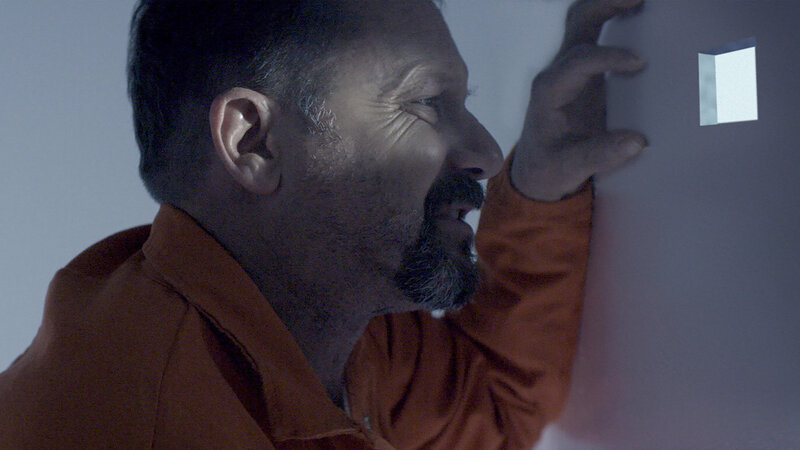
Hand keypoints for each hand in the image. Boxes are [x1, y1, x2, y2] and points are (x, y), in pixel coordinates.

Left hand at [510, 0, 646, 201]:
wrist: (536, 171)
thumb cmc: (549, 168)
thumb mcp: (569, 168)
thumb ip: (598, 156)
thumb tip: (636, 142)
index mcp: (549, 92)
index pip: (578, 61)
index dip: (608, 57)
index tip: (639, 62)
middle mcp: (557, 72)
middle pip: (578, 23)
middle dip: (606, 5)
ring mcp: (569, 68)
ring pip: (585, 20)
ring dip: (610, 4)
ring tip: (643, 0)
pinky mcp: (583, 71)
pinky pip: (597, 33)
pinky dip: (616, 17)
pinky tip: (642, 13)